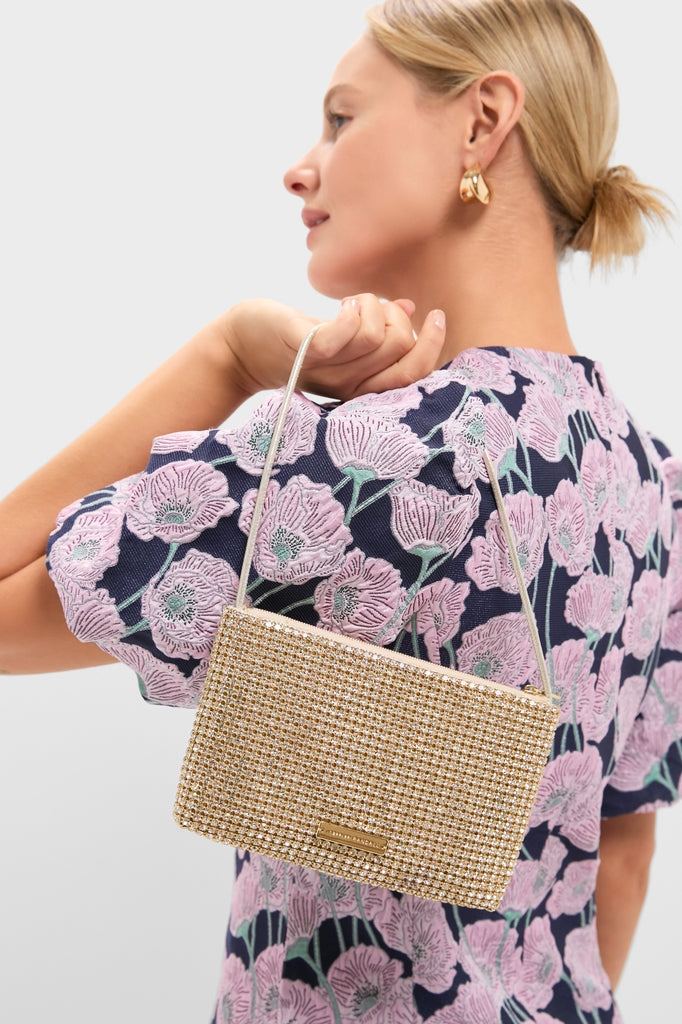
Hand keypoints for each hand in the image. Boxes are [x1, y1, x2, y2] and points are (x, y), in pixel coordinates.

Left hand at [222, 294, 446, 400]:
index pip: (415, 374)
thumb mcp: (343, 338)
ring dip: (371, 305)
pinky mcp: (307, 350)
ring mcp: (329, 370)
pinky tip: (343, 304)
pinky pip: (346, 333)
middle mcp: (350, 386)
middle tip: (372, 307)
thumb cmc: (295, 340)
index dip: (431, 344)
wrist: (242, 348)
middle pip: (401, 348)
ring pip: (377, 336)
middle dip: (396, 317)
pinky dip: (353, 310)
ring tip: (351, 303)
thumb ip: (378, 328)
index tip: (434, 315)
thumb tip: (411, 307)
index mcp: (364, 386)